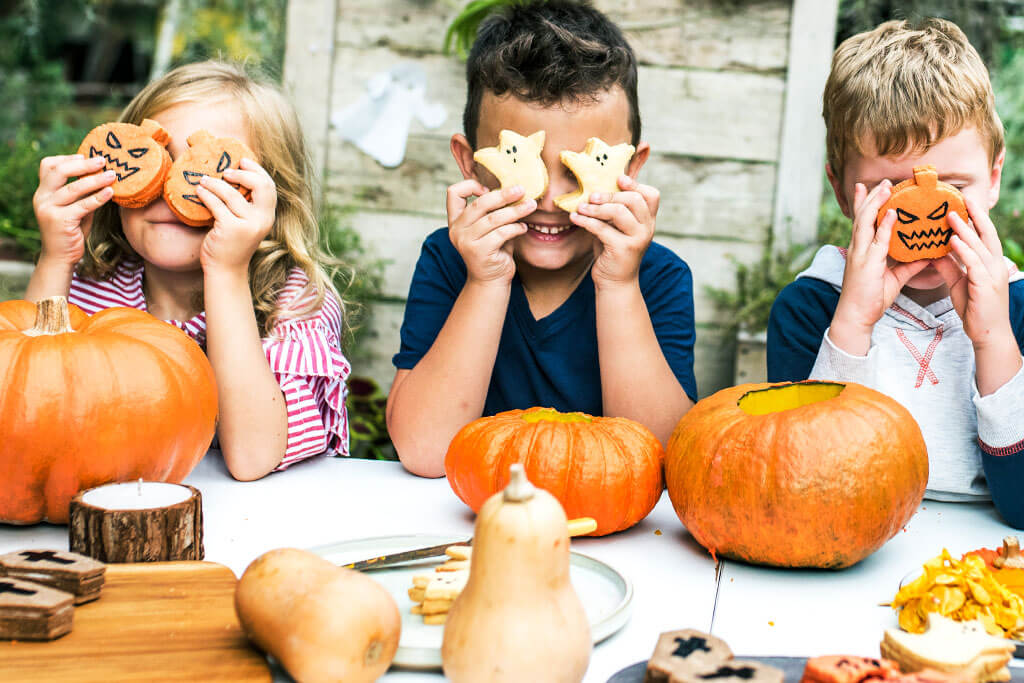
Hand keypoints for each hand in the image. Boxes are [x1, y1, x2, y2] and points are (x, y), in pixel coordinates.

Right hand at [32, 154, 114, 266]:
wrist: (60, 257)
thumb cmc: (71, 231)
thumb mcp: (74, 208)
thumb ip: (81, 194)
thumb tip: (102, 176)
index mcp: (42, 192)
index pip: (48, 166)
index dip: (67, 158)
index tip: (86, 156)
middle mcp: (42, 198)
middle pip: (59, 172)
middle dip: (83, 164)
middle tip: (103, 160)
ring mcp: (49, 209)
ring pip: (73, 188)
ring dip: (95, 180)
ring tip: (113, 175)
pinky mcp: (60, 221)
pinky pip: (83, 205)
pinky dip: (98, 197)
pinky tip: (110, 192)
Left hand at [196, 158, 276, 273]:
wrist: (226, 270)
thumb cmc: (233, 244)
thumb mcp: (247, 223)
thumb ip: (247, 205)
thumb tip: (235, 175)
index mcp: (268, 217)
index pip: (270, 186)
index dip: (257, 170)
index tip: (243, 161)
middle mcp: (262, 220)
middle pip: (260, 185)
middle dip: (243, 173)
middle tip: (226, 171)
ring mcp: (248, 225)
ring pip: (232, 193)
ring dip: (215, 183)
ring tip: (204, 180)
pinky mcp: (231, 228)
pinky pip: (217, 204)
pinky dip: (206, 195)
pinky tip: (199, 191)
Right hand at [446, 180, 531, 285]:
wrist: (490, 281)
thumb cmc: (494, 250)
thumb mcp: (489, 227)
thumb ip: (493, 210)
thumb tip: (514, 188)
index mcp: (456, 220)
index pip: (453, 193)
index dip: (471, 185)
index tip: (489, 189)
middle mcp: (456, 230)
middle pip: (479, 203)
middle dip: (503, 195)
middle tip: (521, 190)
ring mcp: (466, 242)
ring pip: (492, 218)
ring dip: (515, 211)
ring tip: (530, 206)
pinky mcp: (479, 252)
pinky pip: (501, 233)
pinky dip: (515, 228)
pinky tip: (523, 228)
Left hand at [570, 175, 657, 288]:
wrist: (615, 283)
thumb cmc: (613, 251)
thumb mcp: (617, 228)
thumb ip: (615, 210)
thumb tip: (596, 187)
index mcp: (648, 221)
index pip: (651, 195)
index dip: (635, 184)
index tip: (617, 179)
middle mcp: (647, 229)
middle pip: (633, 199)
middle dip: (610, 195)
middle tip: (592, 196)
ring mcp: (637, 239)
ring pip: (618, 211)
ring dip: (596, 207)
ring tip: (581, 207)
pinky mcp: (623, 249)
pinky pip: (602, 228)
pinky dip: (586, 221)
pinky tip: (574, 218)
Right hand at [831, 180, 928, 352]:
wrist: (856, 316)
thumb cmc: (871, 299)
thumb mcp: (895, 279)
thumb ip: (910, 266)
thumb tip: (928, 256)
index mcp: (862, 250)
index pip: (863, 222)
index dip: (865, 204)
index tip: (872, 188)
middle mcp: (858, 248)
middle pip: (862, 216)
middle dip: (871, 197)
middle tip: (884, 181)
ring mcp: (860, 254)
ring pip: (866, 222)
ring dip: (876, 203)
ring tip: (886, 187)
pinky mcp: (866, 262)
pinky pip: (877, 240)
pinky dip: (884, 225)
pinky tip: (893, 213)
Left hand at [932, 197, 1014, 348]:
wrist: (987, 333)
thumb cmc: (975, 308)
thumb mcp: (959, 283)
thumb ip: (949, 267)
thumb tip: (935, 252)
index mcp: (990, 262)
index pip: (984, 234)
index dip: (976, 218)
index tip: (963, 203)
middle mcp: (994, 264)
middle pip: (986, 234)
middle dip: (975, 215)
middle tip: (961, 198)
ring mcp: (992, 274)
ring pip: (979, 246)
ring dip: (965, 229)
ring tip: (950, 215)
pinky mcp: (986, 285)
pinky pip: (974, 263)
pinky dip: (964, 250)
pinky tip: (953, 240)